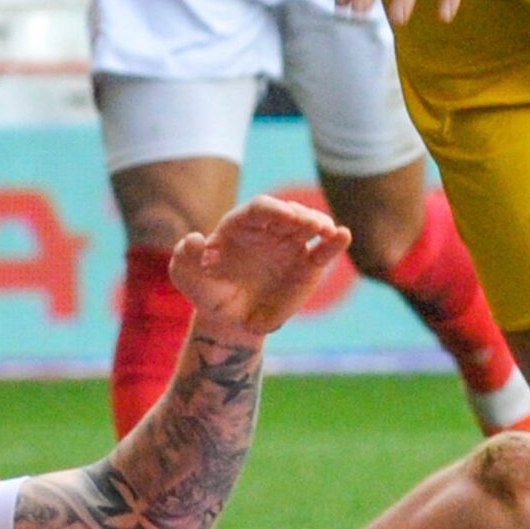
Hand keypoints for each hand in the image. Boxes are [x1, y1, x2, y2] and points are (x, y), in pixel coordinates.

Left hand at [168, 195, 349, 338]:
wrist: (230, 320)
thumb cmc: (207, 291)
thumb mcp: (187, 275)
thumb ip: (186, 256)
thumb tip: (194, 238)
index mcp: (240, 225)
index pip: (259, 209)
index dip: (272, 210)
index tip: (284, 215)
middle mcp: (268, 229)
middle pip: (287, 212)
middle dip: (298, 214)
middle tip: (309, 224)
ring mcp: (289, 244)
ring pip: (308, 225)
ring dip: (319, 222)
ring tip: (327, 230)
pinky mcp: (306, 265)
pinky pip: (322, 250)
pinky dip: (334, 242)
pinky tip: (343, 235)